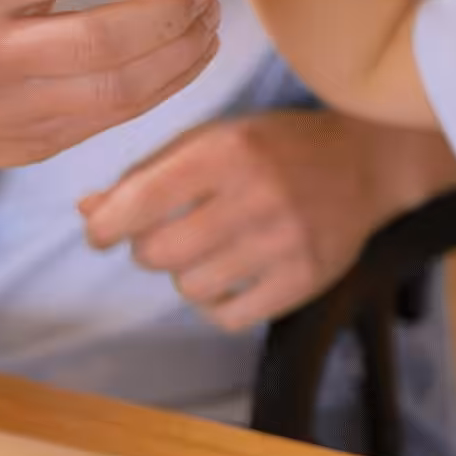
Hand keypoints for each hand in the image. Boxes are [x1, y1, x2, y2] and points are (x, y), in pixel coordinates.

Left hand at [78, 108, 455, 331]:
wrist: (368, 161)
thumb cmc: (275, 147)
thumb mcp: (213, 139)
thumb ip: (149, 172)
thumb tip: (88, 211)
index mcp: (226, 151)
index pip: (140, 201)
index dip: (105, 226)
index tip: (102, 234)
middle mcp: (255, 195)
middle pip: (158, 253)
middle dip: (148, 250)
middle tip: (164, 238)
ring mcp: (284, 242)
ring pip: (190, 287)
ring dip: (185, 275)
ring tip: (206, 253)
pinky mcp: (306, 278)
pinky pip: (230, 316)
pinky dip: (217, 305)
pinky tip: (228, 281)